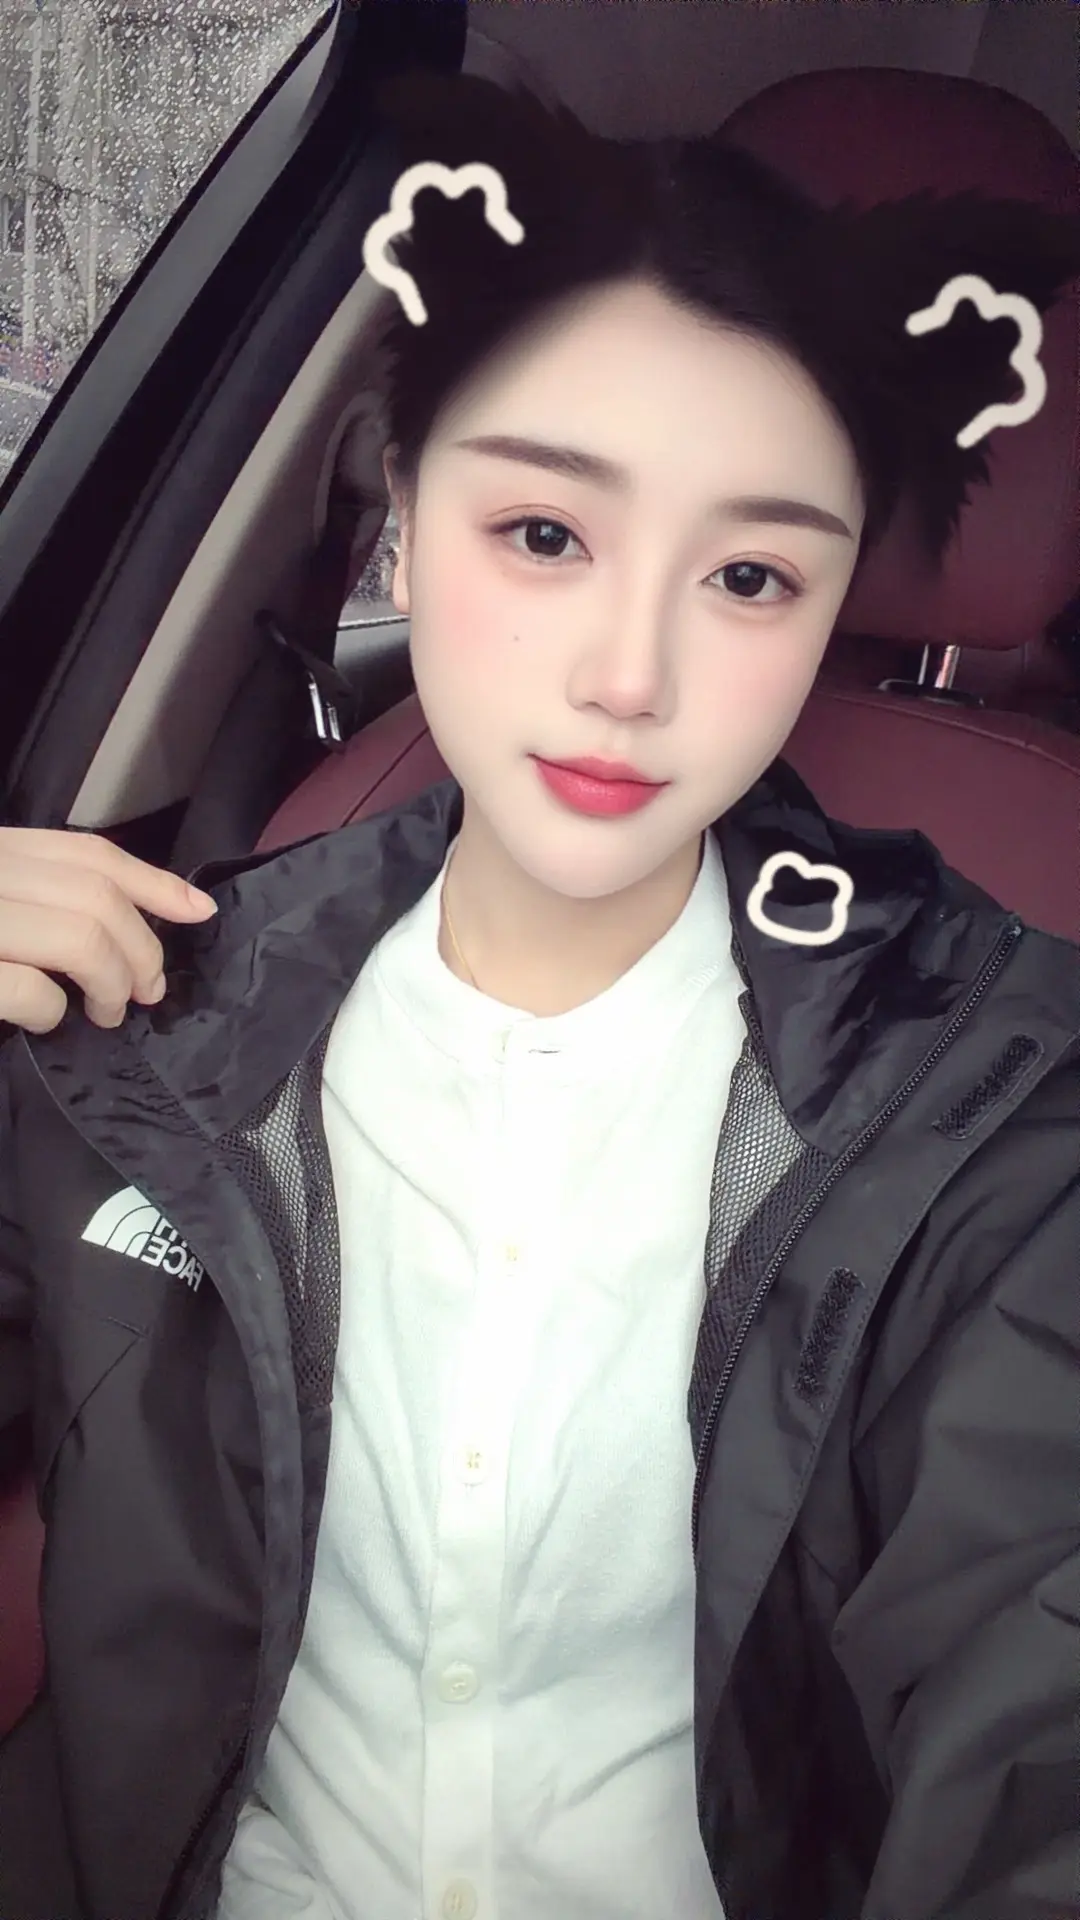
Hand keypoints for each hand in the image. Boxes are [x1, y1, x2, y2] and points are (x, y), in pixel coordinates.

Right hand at [0, 828, 217, 1033]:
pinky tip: (45, 1020)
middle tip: (149, 991)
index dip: (155, 883)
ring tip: (107, 1013)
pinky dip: (51, 1011)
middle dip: (143, 950)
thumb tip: (130, 933)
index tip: (200, 910)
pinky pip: (31, 989)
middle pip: (98, 896)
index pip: (89, 853)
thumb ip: (43, 899)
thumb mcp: (2, 899)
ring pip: (81, 939)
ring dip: (112, 985)